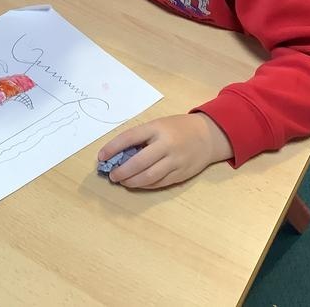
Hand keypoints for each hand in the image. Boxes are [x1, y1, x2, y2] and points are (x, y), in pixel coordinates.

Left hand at [98, 113, 233, 188]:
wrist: (208, 135)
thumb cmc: (177, 128)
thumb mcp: (158, 125)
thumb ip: (141, 138)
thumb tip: (119, 155)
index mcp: (157, 128)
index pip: (129, 138)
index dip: (112, 148)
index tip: (101, 157)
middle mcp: (166, 145)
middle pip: (139, 162)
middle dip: (122, 171)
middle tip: (112, 175)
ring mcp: (175, 161)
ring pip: (149, 177)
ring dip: (132, 181)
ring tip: (122, 181)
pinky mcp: (181, 174)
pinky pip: (159, 183)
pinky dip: (145, 185)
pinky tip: (137, 183)